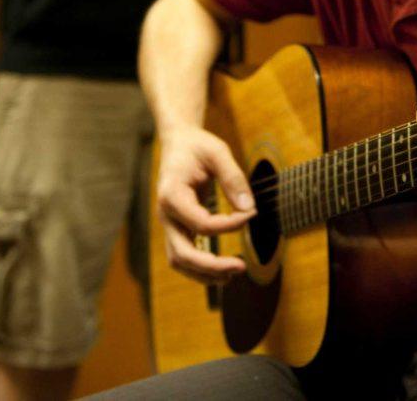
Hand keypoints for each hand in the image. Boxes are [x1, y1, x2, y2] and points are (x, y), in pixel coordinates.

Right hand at [156, 126, 255, 283]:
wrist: (178, 143)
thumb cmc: (197, 146)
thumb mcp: (217, 152)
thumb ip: (233, 177)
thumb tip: (249, 208)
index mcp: (172, 195)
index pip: (201, 223)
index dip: (229, 225)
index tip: (251, 214)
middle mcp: (165, 214)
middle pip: (182, 254)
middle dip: (211, 266)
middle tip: (240, 267)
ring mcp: (169, 224)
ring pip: (179, 261)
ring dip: (205, 273)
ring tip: (234, 273)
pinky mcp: (177, 228)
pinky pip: (185, 255)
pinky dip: (202, 267)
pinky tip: (224, 270)